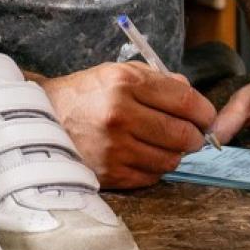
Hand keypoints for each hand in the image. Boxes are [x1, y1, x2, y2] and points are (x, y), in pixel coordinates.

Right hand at [38, 62, 216, 189]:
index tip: (206, 117)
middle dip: (196, 136)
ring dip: (175, 154)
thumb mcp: (119, 72)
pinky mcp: (109, 174)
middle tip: (192, 134)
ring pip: (171, 160)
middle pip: (183, 134)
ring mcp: (114, 148)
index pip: (185, 101)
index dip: (204, 112)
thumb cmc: (86, 94)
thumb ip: (159, 81)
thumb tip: (194, 99)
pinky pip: (152, 177)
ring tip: (164, 144)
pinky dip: (155, 168)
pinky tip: (144, 155)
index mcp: (125, 83)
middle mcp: (120, 115)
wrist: (43, 120)